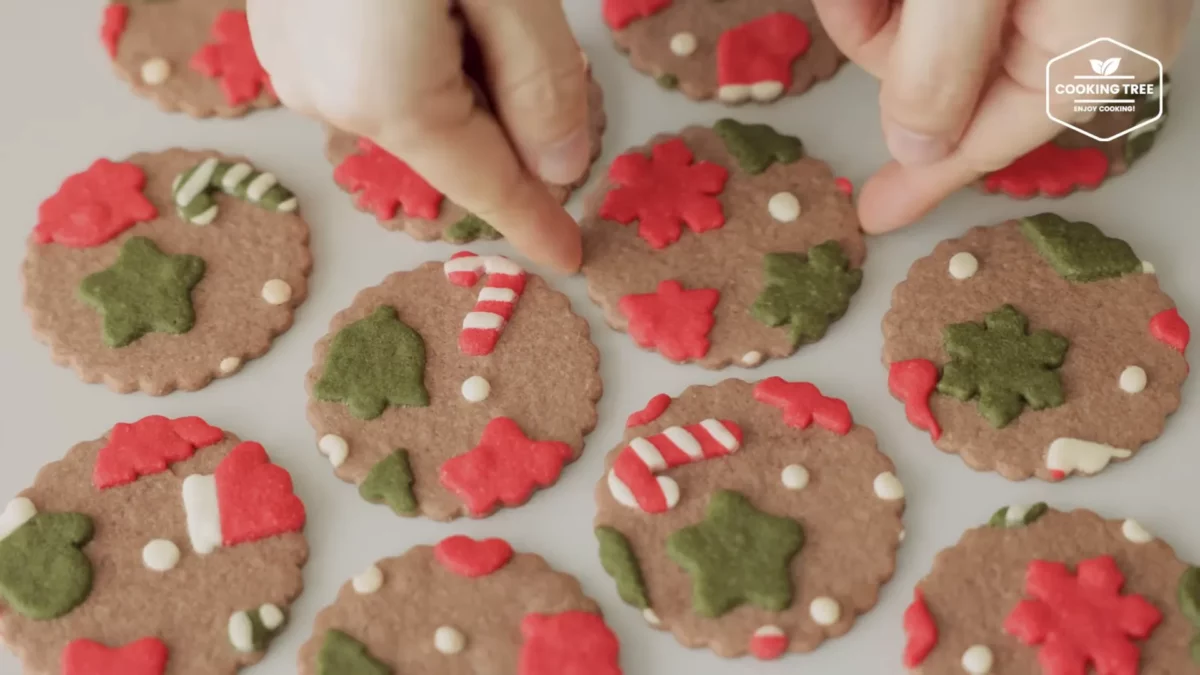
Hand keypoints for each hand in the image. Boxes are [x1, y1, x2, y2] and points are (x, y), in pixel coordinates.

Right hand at [248, 0, 590, 271]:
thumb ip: (540, 80)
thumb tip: (563, 166)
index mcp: (389, 97)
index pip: (484, 183)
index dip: (534, 222)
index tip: (571, 256)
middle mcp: (331, 99)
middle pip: (454, 141)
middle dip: (510, 115)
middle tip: (523, 23)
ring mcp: (297, 65)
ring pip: (417, 104)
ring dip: (468, 73)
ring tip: (471, 0)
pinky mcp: (285, 30)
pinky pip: (378, 72)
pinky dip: (425, 52)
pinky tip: (433, 0)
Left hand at [813, 0, 1193, 232]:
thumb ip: (937, 68)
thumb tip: (914, 146)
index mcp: (1091, 54)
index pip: (982, 142)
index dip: (918, 179)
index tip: (874, 214)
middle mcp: (1095, 30)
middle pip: (950, 84)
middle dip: (886, 43)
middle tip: (863, 0)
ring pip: (942, 33)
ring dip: (888, 5)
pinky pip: (960, 0)